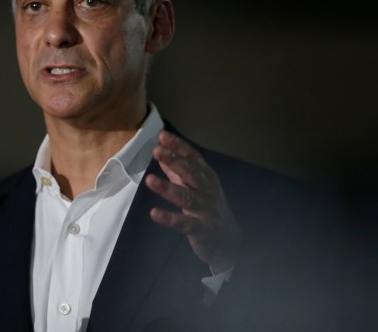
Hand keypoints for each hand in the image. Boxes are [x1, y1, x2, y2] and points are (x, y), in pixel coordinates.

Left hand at [146, 131, 241, 272]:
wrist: (228, 241)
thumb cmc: (208, 209)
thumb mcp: (196, 187)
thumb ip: (179, 173)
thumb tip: (163, 154)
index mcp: (207, 178)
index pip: (193, 158)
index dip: (178, 146)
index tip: (163, 136)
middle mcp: (208, 191)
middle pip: (191, 173)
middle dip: (174, 160)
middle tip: (157, 151)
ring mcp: (206, 210)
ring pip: (187, 197)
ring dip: (168, 188)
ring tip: (149, 180)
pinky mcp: (201, 229)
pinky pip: (184, 223)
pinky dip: (169, 218)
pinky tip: (154, 213)